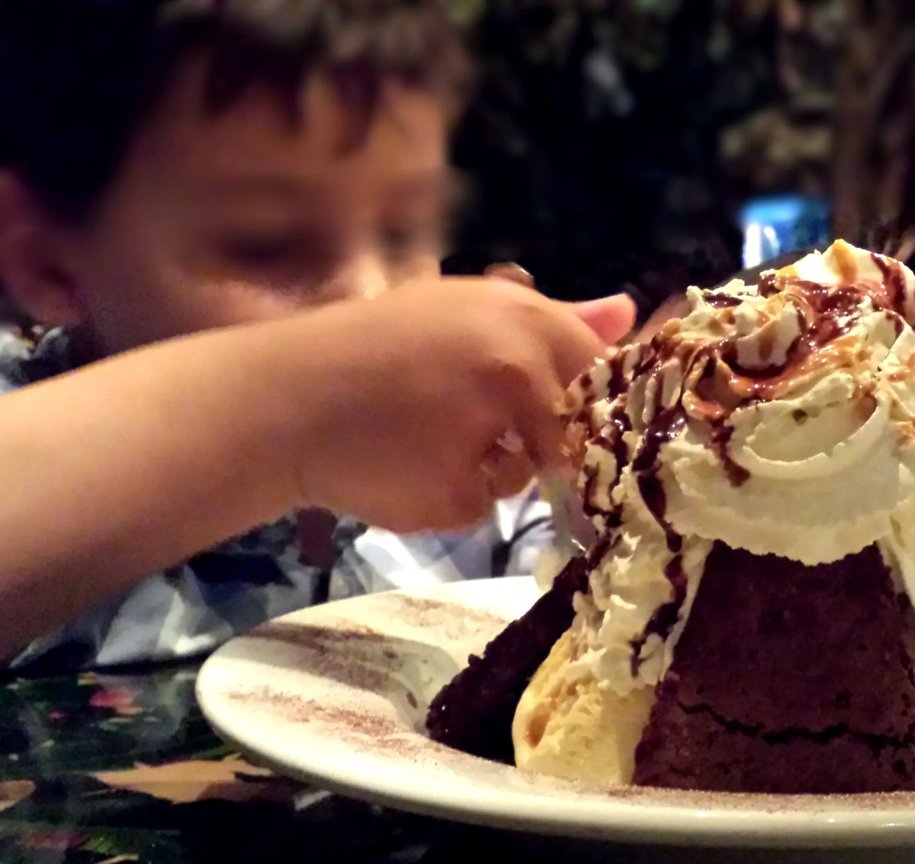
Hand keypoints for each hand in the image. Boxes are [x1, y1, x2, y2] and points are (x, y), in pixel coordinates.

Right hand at [264, 277, 633, 531]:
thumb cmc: (381, 344)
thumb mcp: (467, 307)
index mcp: (521, 322)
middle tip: (463, 412)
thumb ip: (556, 317)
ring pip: (528, 473)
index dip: (588, 393)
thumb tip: (629, 313)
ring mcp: (488, 442)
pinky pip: (482, 506)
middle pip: (570, 429)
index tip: (557, 399)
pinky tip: (408, 467)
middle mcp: (515, 377)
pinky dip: (452, 495)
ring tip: (423, 432)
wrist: (286, 400)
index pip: (600, 370)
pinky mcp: (457, 500)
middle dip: (533, 432)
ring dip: (493, 465)